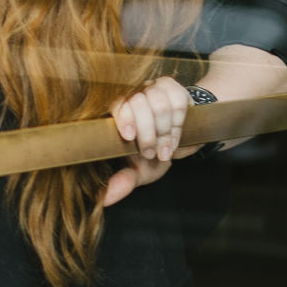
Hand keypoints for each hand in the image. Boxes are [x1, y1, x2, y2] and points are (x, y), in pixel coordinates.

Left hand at [102, 76, 198, 208]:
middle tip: (150, 153)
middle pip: (139, 102)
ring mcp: (152, 88)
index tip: (128, 137)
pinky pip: (177, 100)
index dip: (123, 116)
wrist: (182, 140)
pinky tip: (175, 136)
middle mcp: (132, 94)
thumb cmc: (155, 153)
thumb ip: (123, 181)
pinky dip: (178, 123)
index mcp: (119, 111)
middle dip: (148, 134)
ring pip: (159, 103)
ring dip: (164, 131)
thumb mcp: (140, 171)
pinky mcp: (172, 87)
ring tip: (164, 149)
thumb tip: (104, 199)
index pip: (116, 102)